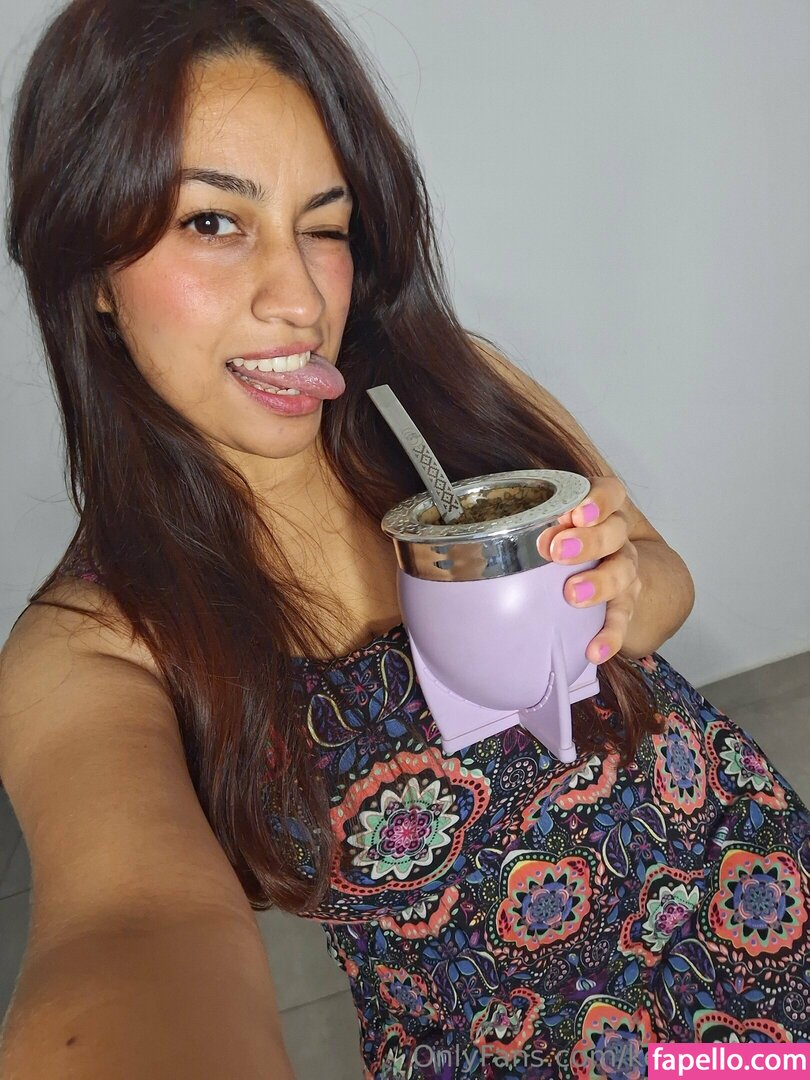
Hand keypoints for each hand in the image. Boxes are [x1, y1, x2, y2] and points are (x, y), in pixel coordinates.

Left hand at [535, 476, 641, 664]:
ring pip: (622, 572)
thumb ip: (522, 517)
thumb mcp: (552, 521)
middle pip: (615, 531)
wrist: (620, 571)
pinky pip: (622, 620)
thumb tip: (456, 519)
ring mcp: (625, 569)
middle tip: (558, 550)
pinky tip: (594, 649)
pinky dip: (610, 635)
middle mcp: (618, 536)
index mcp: (601, 509)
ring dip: (599, 583)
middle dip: (588, 540)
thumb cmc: (570, 539)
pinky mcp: (626, 603)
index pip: (610, 493)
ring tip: (572, 595)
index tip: (575, 513)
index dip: (597, 501)